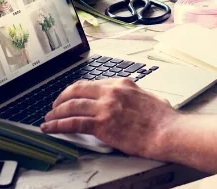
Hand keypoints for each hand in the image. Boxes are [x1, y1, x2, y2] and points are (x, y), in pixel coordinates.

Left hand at [41, 78, 176, 158]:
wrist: (168, 132)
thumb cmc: (163, 119)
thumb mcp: (148, 98)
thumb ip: (135, 97)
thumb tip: (134, 100)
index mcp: (121, 84)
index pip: (90, 84)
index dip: (76, 91)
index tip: (70, 97)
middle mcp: (110, 92)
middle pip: (76, 91)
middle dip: (61, 99)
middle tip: (54, 106)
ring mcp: (105, 107)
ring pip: (71, 106)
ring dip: (56, 113)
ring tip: (48, 118)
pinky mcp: (102, 125)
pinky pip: (73, 123)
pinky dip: (57, 125)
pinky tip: (50, 128)